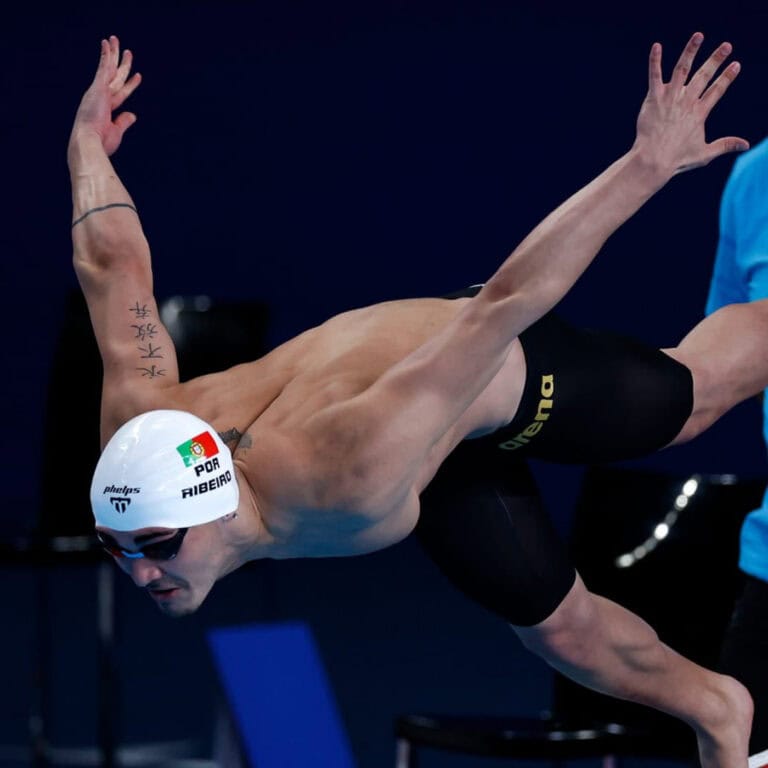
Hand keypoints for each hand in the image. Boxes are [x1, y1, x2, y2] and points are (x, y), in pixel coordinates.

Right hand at [70, 35, 140, 156]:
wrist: (88, 142)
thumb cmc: (100, 142)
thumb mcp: (116, 131)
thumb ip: (124, 121)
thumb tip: (133, 115)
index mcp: (105, 109)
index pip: (120, 93)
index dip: (130, 85)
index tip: (138, 76)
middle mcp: (100, 97)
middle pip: (115, 77)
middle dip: (122, 65)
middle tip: (128, 52)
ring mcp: (98, 91)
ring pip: (109, 68)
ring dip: (113, 54)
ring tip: (116, 40)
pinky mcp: (98, 87)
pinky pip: (103, 68)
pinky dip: (106, 56)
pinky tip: (107, 44)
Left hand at [633, 32, 748, 176]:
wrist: (652, 161)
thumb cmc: (676, 160)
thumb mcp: (704, 154)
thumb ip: (725, 145)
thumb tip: (745, 145)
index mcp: (700, 113)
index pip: (717, 91)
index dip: (727, 77)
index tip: (736, 65)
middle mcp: (687, 102)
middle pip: (704, 76)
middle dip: (716, 59)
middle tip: (726, 45)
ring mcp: (670, 98)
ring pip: (682, 69)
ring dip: (691, 51)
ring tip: (698, 36)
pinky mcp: (654, 98)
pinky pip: (654, 76)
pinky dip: (655, 61)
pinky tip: (656, 46)